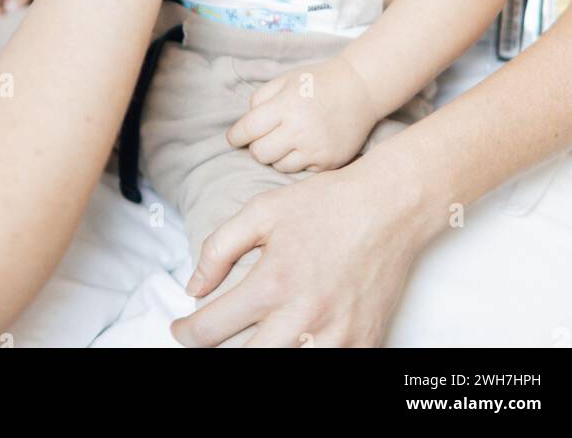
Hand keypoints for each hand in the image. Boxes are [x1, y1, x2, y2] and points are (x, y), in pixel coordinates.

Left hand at [172, 145, 425, 347]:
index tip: (182, 330)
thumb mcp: (262, 211)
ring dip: (264, 354)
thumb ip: (220, 248)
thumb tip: (194, 286)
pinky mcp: (364, 342)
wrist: (389, 207)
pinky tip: (295, 340)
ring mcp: (337, 335)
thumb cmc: (326, 205)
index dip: (187, 333)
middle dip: (219, 353)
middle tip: (213, 341)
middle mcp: (304, 316)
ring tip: (255, 340)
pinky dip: (306, 354)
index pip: (211, 328)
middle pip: (245, 359)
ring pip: (285, 367)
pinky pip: (329, 364)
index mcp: (273, 282)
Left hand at [227, 54, 378, 171]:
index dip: (236, 136)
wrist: (360, 89)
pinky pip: (300, 171)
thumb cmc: (318, 82)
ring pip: (278, 165)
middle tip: (263, 137)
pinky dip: (297, 161)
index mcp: (286, 105)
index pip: (248, 129)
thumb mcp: (285, 79)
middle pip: (259, 153)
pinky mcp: (329, 162)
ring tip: (287, 140)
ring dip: (276, 155)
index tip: (234, 138)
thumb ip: (260, 98)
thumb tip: (245, 125)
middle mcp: (300, 129)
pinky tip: (304, 146)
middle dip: (256, 146)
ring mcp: (316, 148)